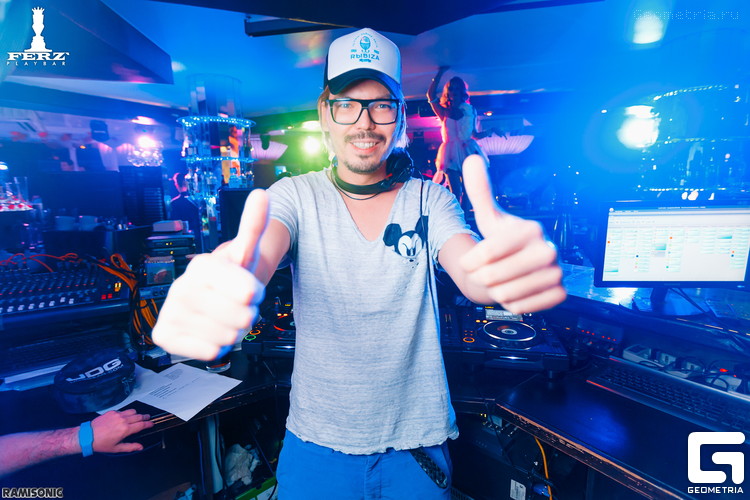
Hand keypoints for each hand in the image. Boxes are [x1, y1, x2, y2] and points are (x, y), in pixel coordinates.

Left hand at [90, 409, 153, 453]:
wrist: (87, 436)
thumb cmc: (101, 443)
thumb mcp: (116, 448)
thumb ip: (130, 447)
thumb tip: (140, 447)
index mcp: (125, 430)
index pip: (141, 424)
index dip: (148, 424)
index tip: (151, 424)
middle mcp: (123, 420)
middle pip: (139, 416)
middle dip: (145, 417)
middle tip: (147, 418)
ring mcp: (117, 415)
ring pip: (132, 411)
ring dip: (137, 414)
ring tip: (138, 417)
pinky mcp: (112, 412)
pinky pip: (123, 410)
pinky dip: (127, 413)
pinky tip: (125, 417)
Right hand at [152, 189, 268, 359]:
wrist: (208, 300)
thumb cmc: (231, 277)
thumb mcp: (246, 252)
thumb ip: (254, 225)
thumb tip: (262, 194)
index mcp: (202, 265)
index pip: (250, 292)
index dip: (255, 294)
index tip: (246, 288)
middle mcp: (180, 286)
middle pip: (242, 318)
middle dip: (246, 315)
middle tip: (235, 305)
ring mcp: (169, 311)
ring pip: (228, 337)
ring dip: (232, 332)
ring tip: (222, 317)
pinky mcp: (163, 336)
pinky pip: (208, 352)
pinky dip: (215, 347)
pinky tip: (207, 332)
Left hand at [460, 155, 565, 312]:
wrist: (521, 266)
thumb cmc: (501, 241)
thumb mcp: (489, 218)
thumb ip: (480, 190)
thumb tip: (472, 159)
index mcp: (531, 228)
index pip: (485, 254)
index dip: (470, 261)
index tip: (472, 259)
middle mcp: (548, 249)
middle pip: (492, 276)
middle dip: (482, 278)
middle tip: (489, 271)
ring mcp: (557, 272)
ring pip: (505, 294)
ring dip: (497, 291)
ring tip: (504, 279)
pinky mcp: (560, 294)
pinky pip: (521, 307)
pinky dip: (513, 303)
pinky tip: (517, 290)